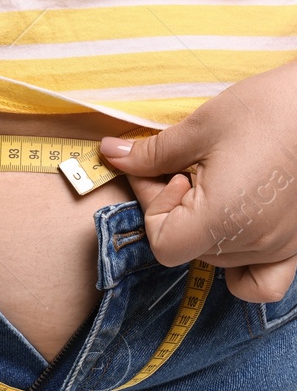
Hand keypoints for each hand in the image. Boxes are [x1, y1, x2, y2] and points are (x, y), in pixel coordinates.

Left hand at [98, 61, 296, 302]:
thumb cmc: (271, 110)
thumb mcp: (201, 128)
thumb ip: (151, 154)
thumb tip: (110, 155)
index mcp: (223, 221)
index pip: (163, 243)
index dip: (152, 205)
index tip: (160, 171)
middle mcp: (256, 245)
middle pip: (190, 250)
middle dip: (174, 210)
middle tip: (183, 168)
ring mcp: (283, 249)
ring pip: (222, 260)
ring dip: (206, 228)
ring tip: (215, 185)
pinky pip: (264, 281)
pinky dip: (243, 266)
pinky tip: (237, 230)